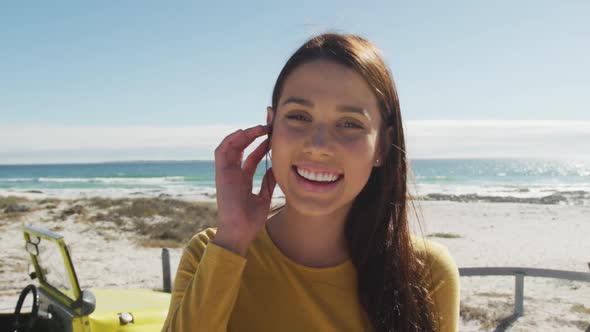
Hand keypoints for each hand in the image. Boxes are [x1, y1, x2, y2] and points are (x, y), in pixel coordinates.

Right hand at [212, 125, 275, 254]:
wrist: (239, 232)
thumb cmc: (250, 220)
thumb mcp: (264, 197)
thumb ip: (268, 182)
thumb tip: (276, 168)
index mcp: (243, 179)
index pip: (253, 156)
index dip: (263, 144)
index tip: (274, 135)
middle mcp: (234, 174)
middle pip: (243, 147)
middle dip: (254, 134)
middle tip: (269, 125)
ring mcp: (227, 173)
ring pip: (232, 146)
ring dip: (244, 135)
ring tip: (259, 128)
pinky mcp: (221, 174)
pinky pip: (221, 152)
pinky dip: (230, 140)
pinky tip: (243, 133)